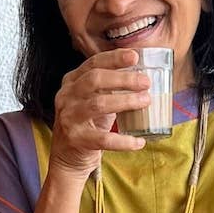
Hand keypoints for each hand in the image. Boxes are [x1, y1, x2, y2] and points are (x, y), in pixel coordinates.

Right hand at [48, 49, 150, 177]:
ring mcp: (69, 118)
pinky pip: (103, 139)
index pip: (93, 64)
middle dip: (123, 79)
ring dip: (126, 101)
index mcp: (72, 82)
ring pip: (98, 104)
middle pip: (95, 80)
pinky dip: (123, 141)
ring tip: (146, 101)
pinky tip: (139, 142)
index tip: (135, 56)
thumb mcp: (93, 99)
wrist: (67, 156)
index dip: (114, 58)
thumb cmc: (87, 123)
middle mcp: (67, 97)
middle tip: (146, 82)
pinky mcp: (76, 139)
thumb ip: (110, 87)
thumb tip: (143, 76)